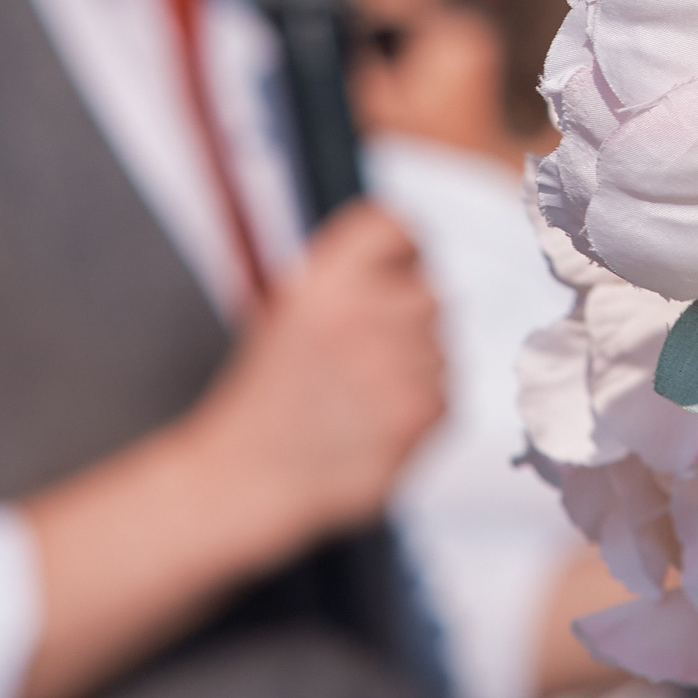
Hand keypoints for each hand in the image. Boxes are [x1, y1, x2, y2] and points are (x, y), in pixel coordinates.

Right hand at [185, 200, 448, 547]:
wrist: (252, 472)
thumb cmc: (268, 394)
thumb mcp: (287, 309)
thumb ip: (348, 275)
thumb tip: (413, 256)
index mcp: (322, 281)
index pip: (396, 225)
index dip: (403, 249)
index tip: (400, 266)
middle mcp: (363, 314)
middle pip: (429, 288)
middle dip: (406, 317)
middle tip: (365, 352)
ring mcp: (397, 364)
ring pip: (441, 344)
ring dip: (414, 364)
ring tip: (361, 393)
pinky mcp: (422, 410)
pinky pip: (445, 390)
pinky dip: (419, 405)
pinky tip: (373, 419)